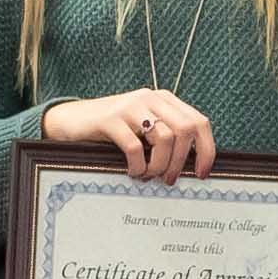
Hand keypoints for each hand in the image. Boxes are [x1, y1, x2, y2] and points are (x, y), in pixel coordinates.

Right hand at [43, 89, 218, 180]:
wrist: (71, 120)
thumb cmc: (112, 130)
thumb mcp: (143, 127)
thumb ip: (167, 137)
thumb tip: (194, 167)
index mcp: (163, 100)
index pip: (199, 122)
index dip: (206, 150)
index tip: (202, 174)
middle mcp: (149, 98)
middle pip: (185, 130)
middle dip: (182, 161)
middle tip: (169, 180)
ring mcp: (130, 107)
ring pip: (164, 139)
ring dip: (159, 166)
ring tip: (148, 176)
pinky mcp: (110, 119)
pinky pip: (135, 147)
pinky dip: (138, 166)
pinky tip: (133, 172)